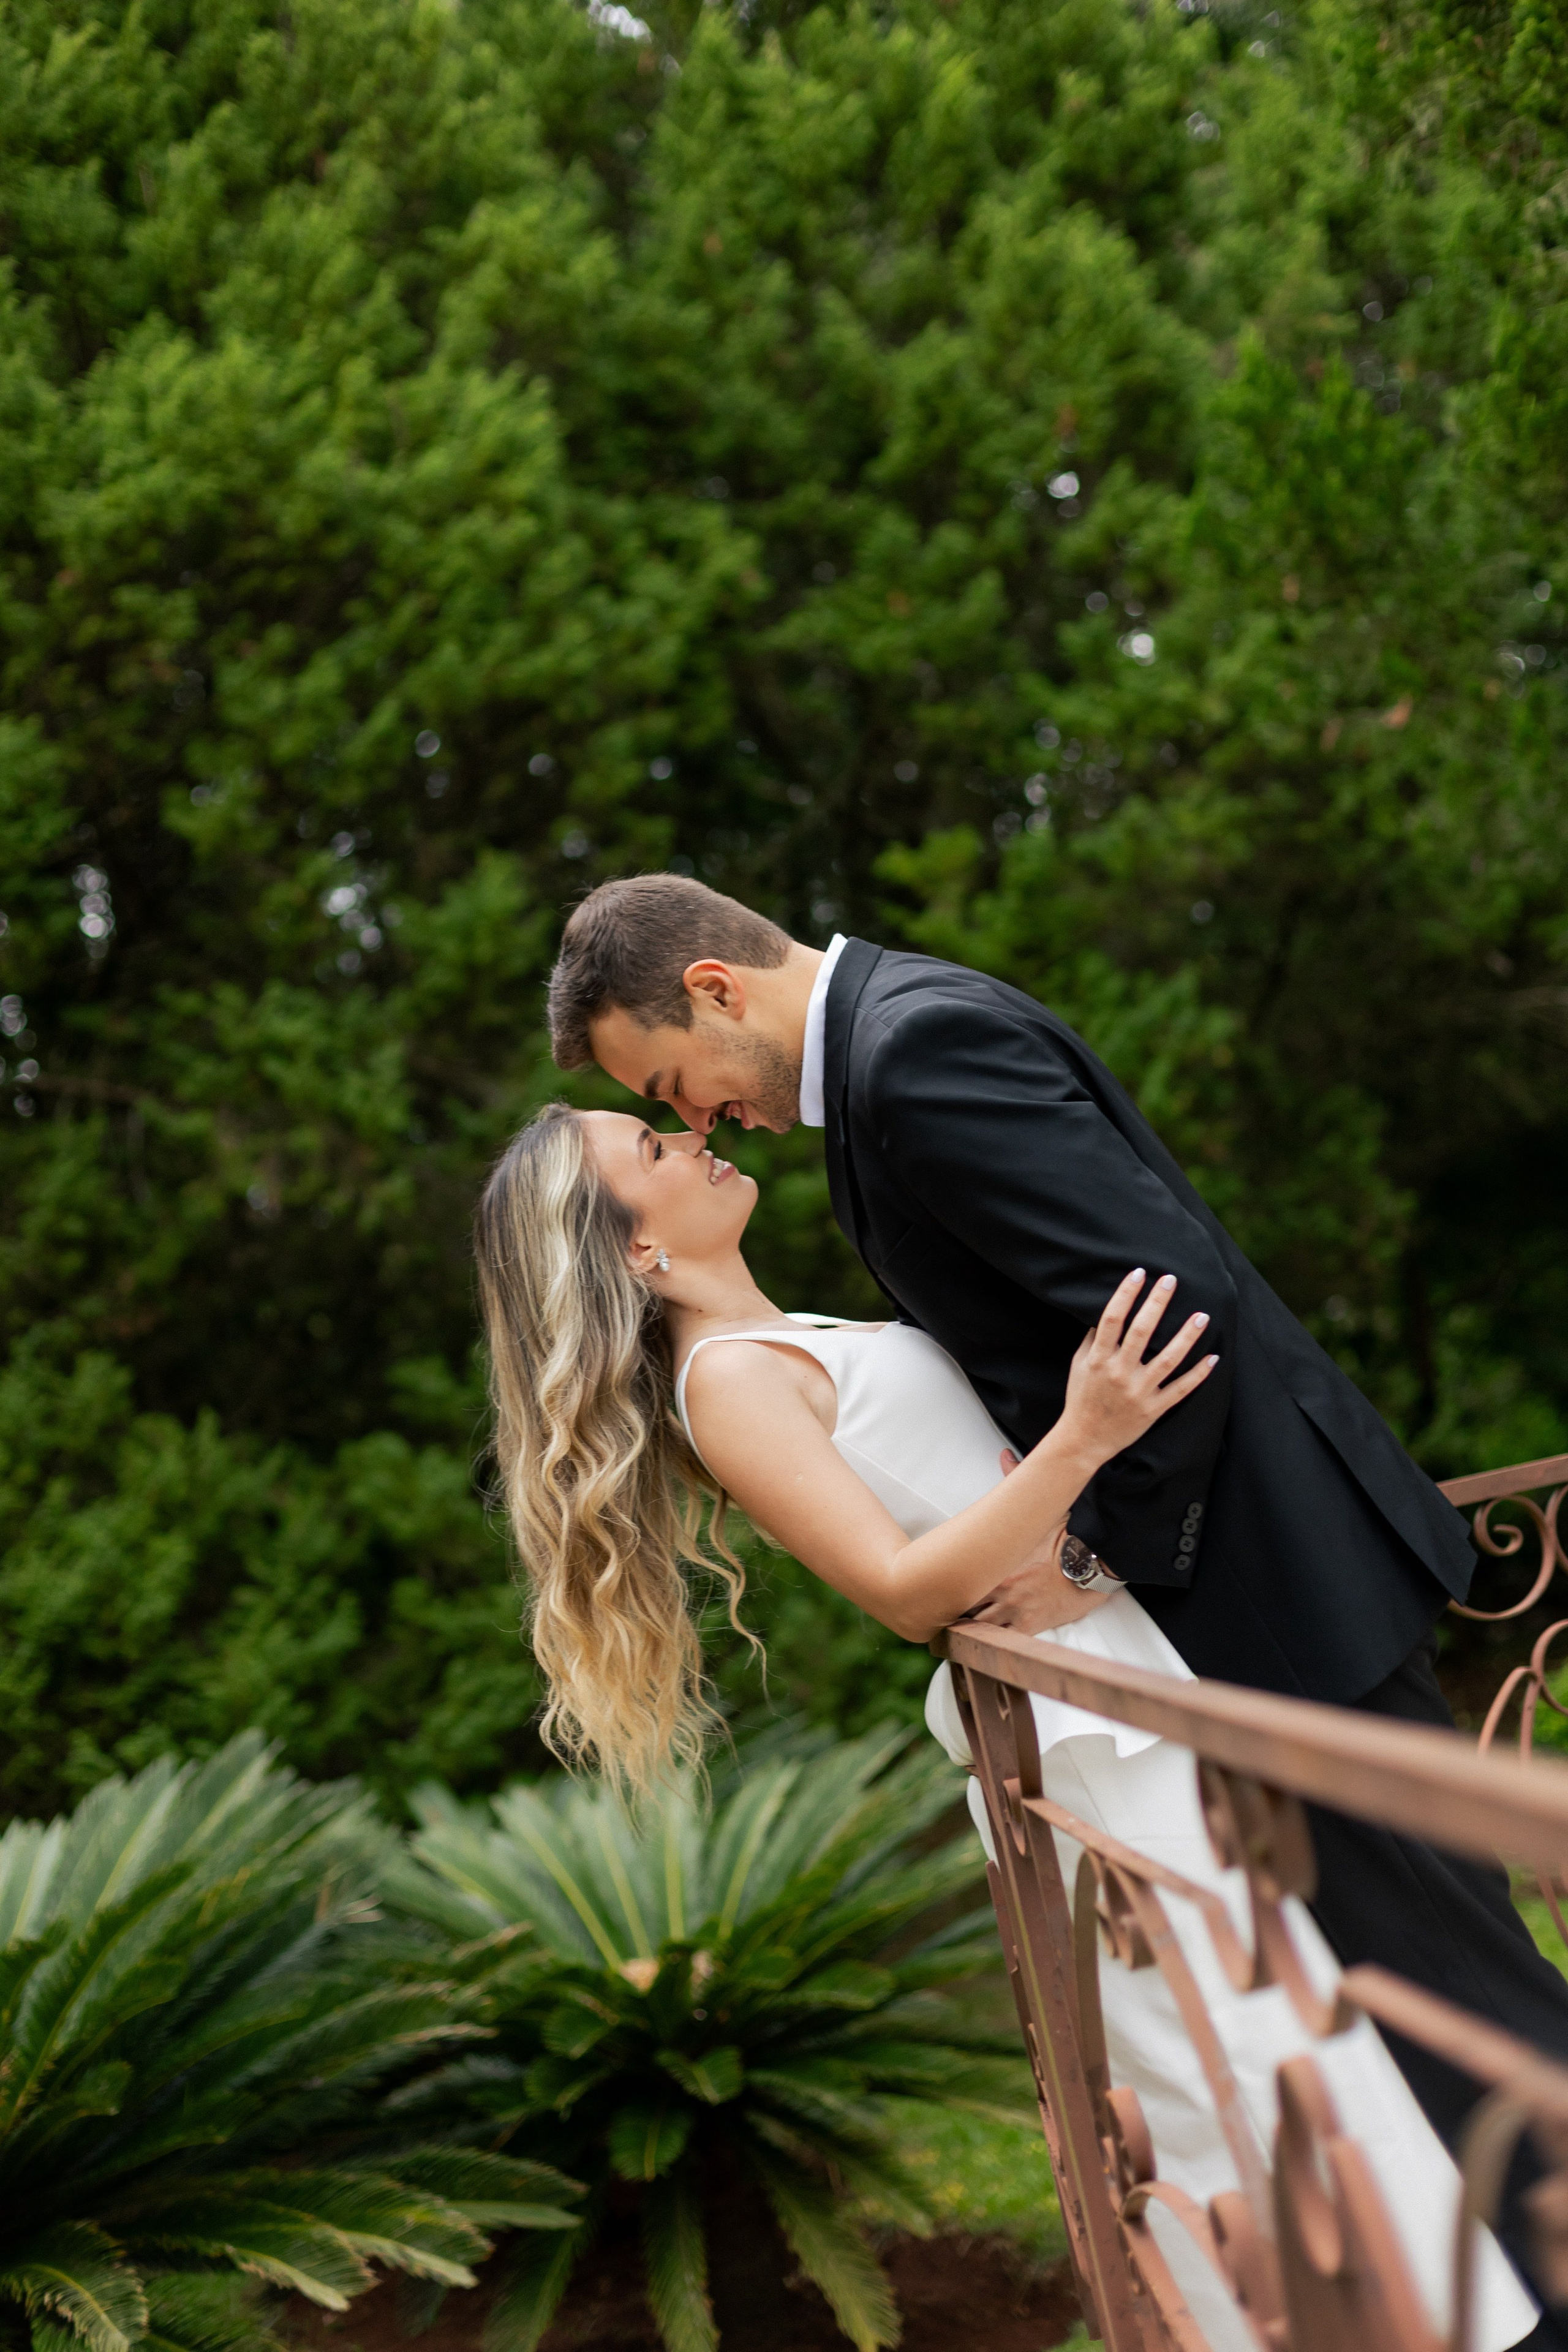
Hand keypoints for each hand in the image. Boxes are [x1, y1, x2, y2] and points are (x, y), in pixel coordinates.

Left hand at [957, 1523, 1112, 1632]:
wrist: (1089, 1561)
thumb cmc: (1064, 1541)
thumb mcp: (1031, 1529)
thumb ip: (1011, 1530)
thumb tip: (1003, 1514)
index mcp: (996, 1563)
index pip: (962, 1579)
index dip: (953, 1587)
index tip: (948, 1592)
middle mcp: (1000, 1587)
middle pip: (966, 1606)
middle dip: (959, 1612)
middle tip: (953, 1617)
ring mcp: (1014, 1608)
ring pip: (981, 1626)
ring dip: (974, 1629)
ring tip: (966, 1634)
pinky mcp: (1031, 1624)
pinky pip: (1005, 1639)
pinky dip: (996, 1643)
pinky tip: (989, 1644)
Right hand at [1059, 1269, 1217, 1467]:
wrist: (1084, 1439)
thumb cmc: (1081, 1398)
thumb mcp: (1079, 1365)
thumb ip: (1093, 1340)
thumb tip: (1107, 1313)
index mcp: (1098, 1359)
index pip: (1113, 1319)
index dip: (1125, 1294)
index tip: (1138, 1273)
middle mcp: (1119, 1373)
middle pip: (1141, 1332)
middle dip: (1156, 1303)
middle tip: (1170, 1280)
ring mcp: (1138, 1392)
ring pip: (1168, 1359)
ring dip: (1186, 1336)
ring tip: (1202, 1315)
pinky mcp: (1153, 1409)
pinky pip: (1180, 1390)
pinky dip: (1198, 1375)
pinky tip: (1213, 1358)